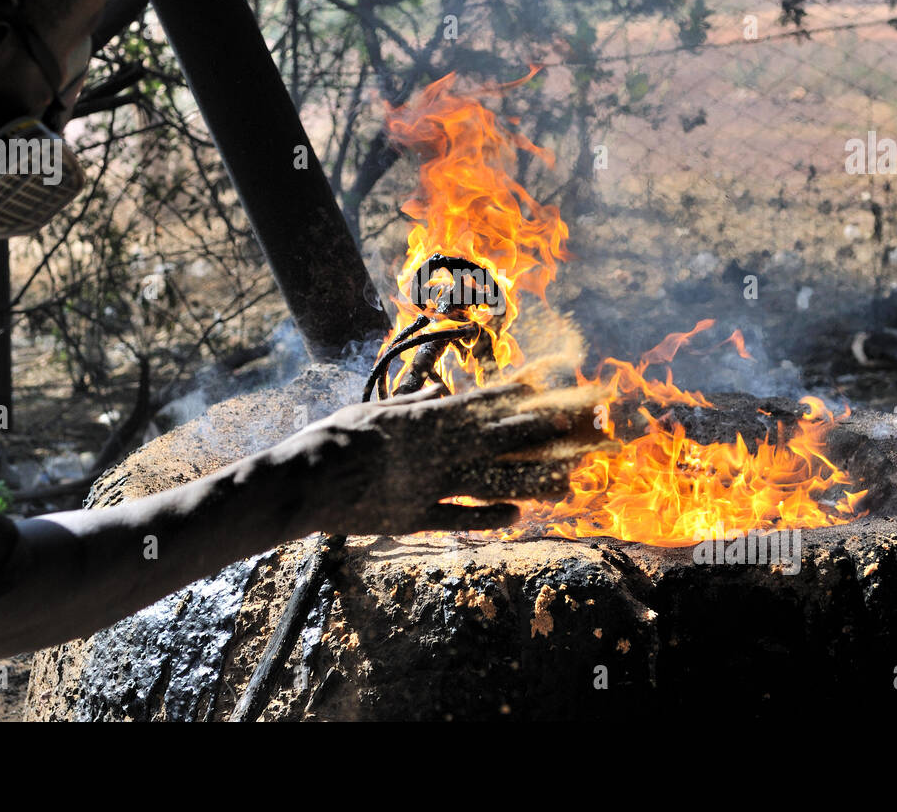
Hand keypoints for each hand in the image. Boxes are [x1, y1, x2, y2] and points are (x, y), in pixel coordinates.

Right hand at [258, 382, 608, 537]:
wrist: (313, 476)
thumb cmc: (337, 436)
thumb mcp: (376, 410)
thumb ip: (410, 405)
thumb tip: (436, 395)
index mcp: (431, 419)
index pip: (486, 401)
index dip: (523, 391)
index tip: (554, 380)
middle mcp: (442, 450)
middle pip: (504, 438)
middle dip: (546, 431)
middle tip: (583, 425)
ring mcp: (434, 485)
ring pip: (494, 481)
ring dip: (533, 479)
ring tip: (567, 480)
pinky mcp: (420, 515)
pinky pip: (462, 516)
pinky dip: (491, 515)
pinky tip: (519, 515)